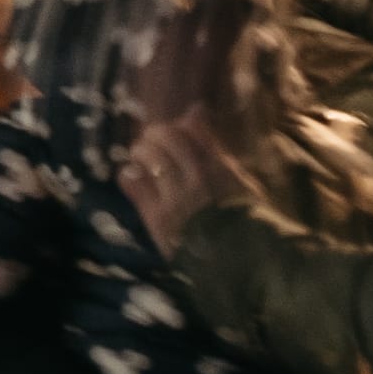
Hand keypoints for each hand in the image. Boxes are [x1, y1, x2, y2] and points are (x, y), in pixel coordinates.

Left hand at [115, 110, 236, 240]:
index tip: (180, 129)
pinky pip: (131, 181)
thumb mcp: (239, 181)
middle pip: (165, 136)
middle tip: (155, 143)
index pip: (192, 128)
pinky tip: (136, 177)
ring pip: (145, 154)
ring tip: (144, 159)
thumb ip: (215, 148)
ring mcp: (174, 197)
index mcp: (222, 168)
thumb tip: (195, 110)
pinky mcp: (155, 216)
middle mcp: (197, 179)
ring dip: (141, 151)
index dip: (182, 125)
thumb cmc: (242, 221)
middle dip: (157, 135)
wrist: (238, 263)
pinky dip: (130, 173)